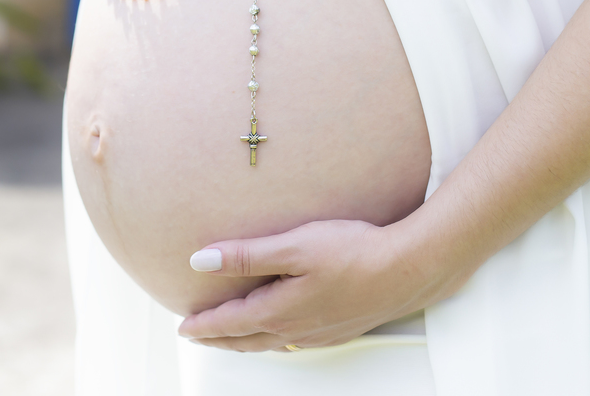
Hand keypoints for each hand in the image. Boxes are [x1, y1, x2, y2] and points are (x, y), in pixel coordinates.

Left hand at [177, 220, 433, 351]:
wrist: (407, 270)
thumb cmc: (353, 252)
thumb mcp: (294, 245)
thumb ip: (246, 255)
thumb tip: (200, 261)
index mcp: (280, 311)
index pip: (230, 322)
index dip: (204, 324)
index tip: (182, 327)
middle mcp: (296, 330)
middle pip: (247, 339)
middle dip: (219, 338)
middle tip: (198, 335)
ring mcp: (319, 334)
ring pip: (271, 343)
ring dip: (246, 341)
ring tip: (232, 336)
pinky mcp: (340, 330)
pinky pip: (295, 342)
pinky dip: (275, 339)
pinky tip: (281, 332)